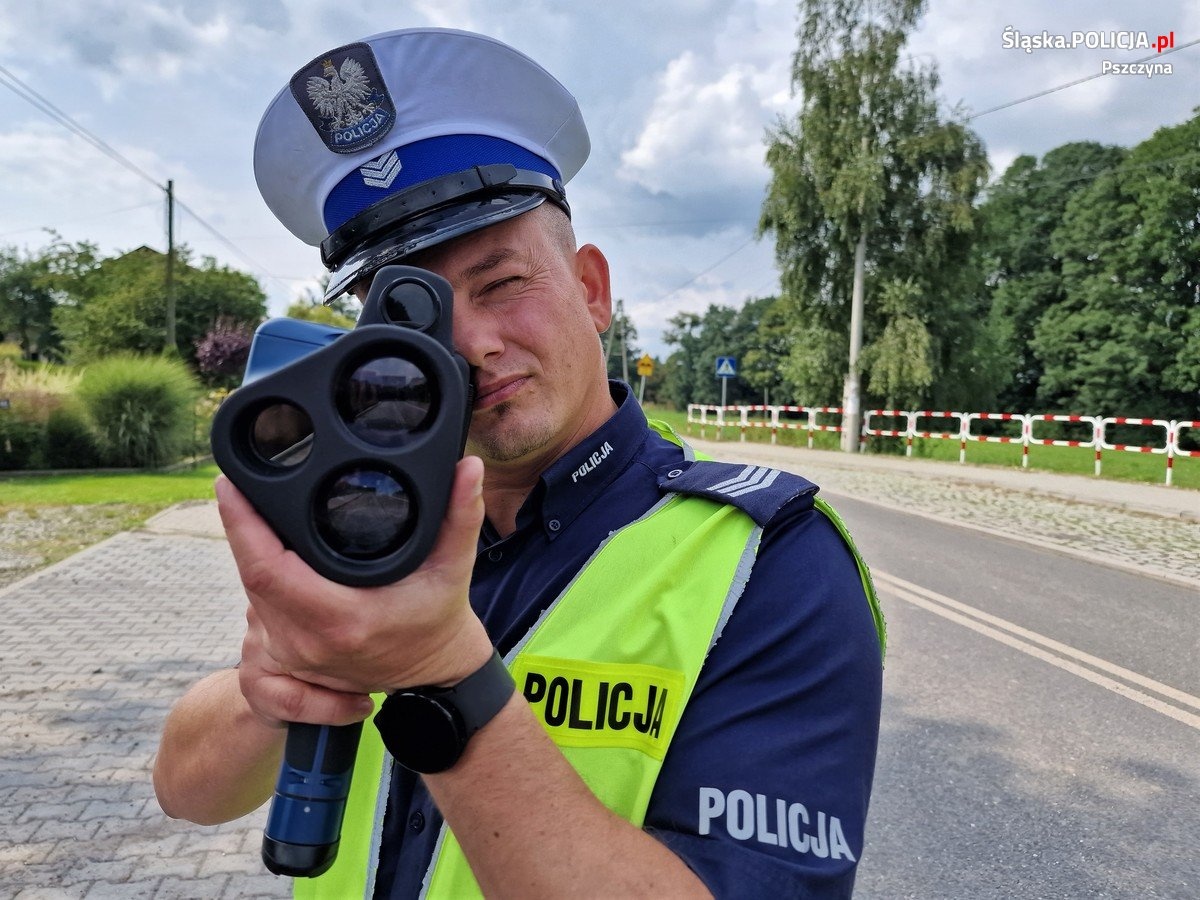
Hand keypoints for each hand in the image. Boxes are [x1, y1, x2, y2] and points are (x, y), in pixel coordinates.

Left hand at [217, 456, 493, 724]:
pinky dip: (258, 581)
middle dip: (244, 529)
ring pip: (251, 595)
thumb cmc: (440, 617)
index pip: (268, 569)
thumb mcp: (455, 566)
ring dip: (250, 553)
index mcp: (343, 618)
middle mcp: (310, 642)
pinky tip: (262, 556)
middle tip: (246, 486)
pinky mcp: (289, 662)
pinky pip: (257, 613)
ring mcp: (295, 656)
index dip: (242, 526)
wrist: (435, 670)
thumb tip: (466, 468)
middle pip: (251, 576)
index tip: (231, 485)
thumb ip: (460, 515)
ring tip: (256, 513)